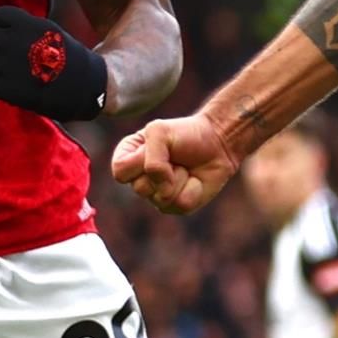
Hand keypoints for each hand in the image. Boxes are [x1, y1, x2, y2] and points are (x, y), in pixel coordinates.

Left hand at [0, 6, 108, 121]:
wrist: (87, 86)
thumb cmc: (68, 56)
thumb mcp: (47, 31)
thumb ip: (15, 31)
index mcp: (25, 23)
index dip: (2, 28)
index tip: (14, 38)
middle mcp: (12, 40)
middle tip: (13, 59)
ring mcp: (7, 64)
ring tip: (19, 74)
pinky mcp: (7, 88)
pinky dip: (4, 89)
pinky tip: (21, 88)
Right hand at [113, 116, 239, 214]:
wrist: (217, 142)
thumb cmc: (186, 134)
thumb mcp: (159, 132)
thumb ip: (150, 159)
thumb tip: (161, 191)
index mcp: (128, 157)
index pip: (121, 171)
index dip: (139, 161)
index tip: (154, 146)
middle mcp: (139, 179)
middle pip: (140, 188)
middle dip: (164, 169)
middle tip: (175, 157)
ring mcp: (156, 195)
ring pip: (161, 198)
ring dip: (179, 178)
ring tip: (185, 167)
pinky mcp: (176, 206)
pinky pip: (180, 204)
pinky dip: (192, 188)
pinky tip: (194, 178)